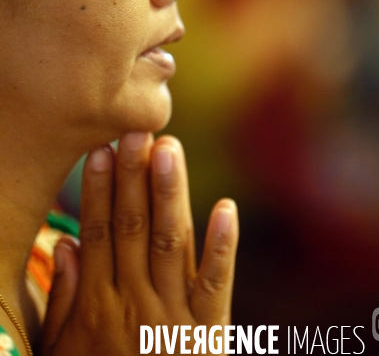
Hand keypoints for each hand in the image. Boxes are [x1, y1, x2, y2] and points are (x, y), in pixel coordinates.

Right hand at [40, 133, 238, 354]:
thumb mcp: (63, 351)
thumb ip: (64, 299)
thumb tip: (65, 242)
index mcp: (100, 305)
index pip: (99, 234)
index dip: (100, 191)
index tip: (102, 149)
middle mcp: (136, 302)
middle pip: (134, 229)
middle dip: (135, 178)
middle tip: (137, 132)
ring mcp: (175, 315)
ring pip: (172, 244)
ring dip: (171, 195)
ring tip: (169, 150)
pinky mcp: (210, 331)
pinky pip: (217, 284)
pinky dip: (222, 246)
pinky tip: (227, 208)